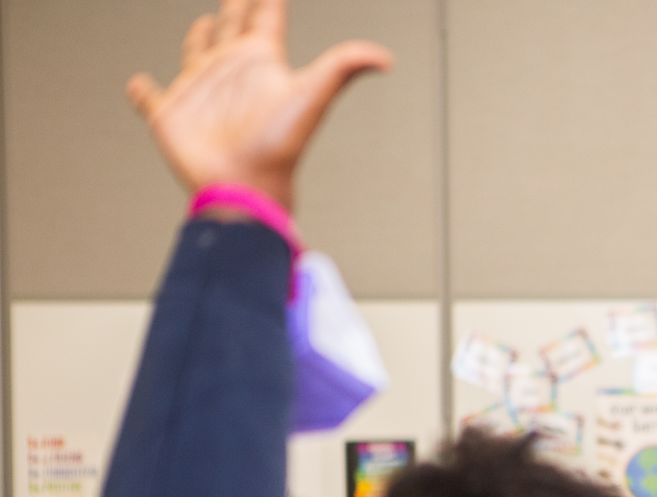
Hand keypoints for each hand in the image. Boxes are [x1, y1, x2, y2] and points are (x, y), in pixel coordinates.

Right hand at [126, 0, 392, 210]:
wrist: (246, 188)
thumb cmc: (279, 146)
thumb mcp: (311, 97)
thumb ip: (342, 68)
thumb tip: (386, 59)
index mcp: (260, 61)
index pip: (265, 16)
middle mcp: (230, 71)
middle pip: (231, 26)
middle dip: (235, 5)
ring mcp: (200, 91)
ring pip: (197, 53)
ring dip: (200, 38)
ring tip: (205, 24)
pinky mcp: (171, 114)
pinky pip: (151, 97)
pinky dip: (143, 90)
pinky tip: (141, 83)